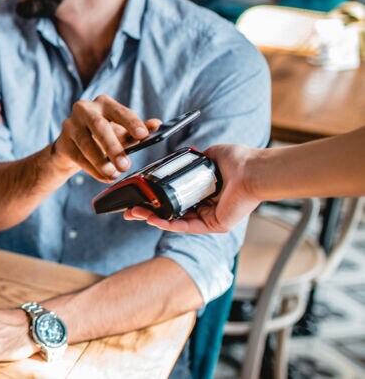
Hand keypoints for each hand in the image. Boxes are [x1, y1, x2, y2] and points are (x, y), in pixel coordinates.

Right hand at [51, 95, 160, 181]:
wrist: (74, 149)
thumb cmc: (102, 137)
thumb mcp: (123, 133)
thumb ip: (139, 130)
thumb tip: (157, 124)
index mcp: (103, 103)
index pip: (120, 111)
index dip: (132, 123)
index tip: (143, 135)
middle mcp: (84, 109)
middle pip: (99, 126)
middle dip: (113, 147)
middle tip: (125, 165)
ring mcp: (70, 125)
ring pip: (86, 143)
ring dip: (101, 162)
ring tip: (113, 174)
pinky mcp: (62, 142)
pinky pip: (78, 157)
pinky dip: (92, 169)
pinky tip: (103, 177)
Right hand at [124, 144, 260, 233]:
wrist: (253, 170)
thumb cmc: (239, 161)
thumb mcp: (210, 156)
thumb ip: (194, 159)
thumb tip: (181, 158)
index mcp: (205, 192)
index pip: (176, 199)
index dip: (156, 199)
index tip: (140, 197)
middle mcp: (207, 207)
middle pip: (171, 213)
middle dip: (148, 212)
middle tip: (130, 210)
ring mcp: (210, 218)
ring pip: (175, 221)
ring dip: (152, 218)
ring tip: (134, 213)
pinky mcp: (214, 225)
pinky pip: (186, 226)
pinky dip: (167, 224)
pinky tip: (152, 219)